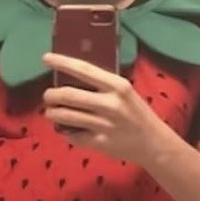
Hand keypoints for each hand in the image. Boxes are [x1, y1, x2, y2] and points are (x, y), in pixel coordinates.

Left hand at [42, 52, 171, 164]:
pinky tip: (67, 129)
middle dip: (51, 95)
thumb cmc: (137, 112)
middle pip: (69, 95)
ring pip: (66, 116)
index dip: (62, 62)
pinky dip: (65, 132)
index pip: (84, 69)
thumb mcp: (125, 92)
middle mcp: (110, 104)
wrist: (153, 142)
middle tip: (48, 96)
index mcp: (117, 86)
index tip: (46, 58)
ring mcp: (104, 125)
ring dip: (52, 113)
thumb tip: (72, 74)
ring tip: (51, 112)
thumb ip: (103, 84)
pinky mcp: (99, 142)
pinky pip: (72, 135)